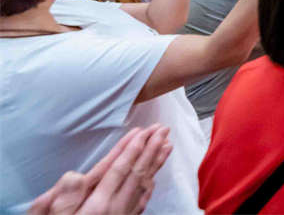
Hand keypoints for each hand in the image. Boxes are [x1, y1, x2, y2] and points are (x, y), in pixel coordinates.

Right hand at [28, 125, 171, 214]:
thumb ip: (65, 199)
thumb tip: (75, 176)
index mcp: (97, 206)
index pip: (120, 170)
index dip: (132, 149)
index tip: (143, 131)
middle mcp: (115, 210)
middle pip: (138, 173)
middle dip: (151, 148)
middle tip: (163, 129)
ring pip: (144, 184)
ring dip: (156, 162)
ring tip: (167, 144)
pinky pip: (142, 201)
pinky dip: (150, 185)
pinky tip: (154, 177)